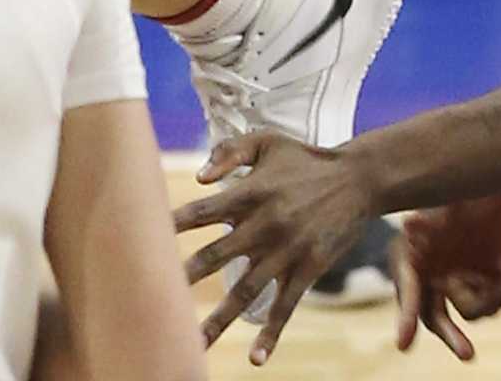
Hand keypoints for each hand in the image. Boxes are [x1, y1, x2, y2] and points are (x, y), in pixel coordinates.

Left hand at [175, 131, 379, 364]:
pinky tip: (256, 358)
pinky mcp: (307, 270)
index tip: (143, 241)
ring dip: (218, 320)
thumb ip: (230, 153)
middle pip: (214, 256)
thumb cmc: (305, 159)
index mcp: (249, 193)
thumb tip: (199, 178)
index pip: (200, 212)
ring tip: (193, 345)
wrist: (357, 179)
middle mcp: (262, 225)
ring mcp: (285, 251)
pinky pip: (285, 307)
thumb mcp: (267, 143)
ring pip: (244, 292)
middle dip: (182, 278)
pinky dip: (270, 334)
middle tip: (153, 299)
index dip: (171, 225)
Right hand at [392, 196, 500, 361]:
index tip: (403, 344)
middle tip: (467, 354)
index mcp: (413, 255)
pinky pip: (495, 298)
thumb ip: (430, 217)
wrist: (500, 177)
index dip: (406, 316)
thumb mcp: (447, 200)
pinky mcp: (486, 277)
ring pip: (474, 308)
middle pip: (436, 316)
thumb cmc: (466, 185)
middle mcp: (434, 272)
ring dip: (496, 297)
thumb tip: (409, 224)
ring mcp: (460, 277)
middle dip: (451, 336)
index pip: (408, 289)